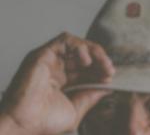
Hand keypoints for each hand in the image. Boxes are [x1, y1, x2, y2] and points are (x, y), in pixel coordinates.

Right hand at [0, 32, 114, 134]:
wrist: (24, 123)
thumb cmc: (45, 121)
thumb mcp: (77, 108)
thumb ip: (92, 95)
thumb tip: (109, 86)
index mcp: (63, 81)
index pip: (87, 68)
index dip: (101, 70)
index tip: (110, 77)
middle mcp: (56, 69)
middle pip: (85, 55)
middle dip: (101, 60)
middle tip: (110, 70)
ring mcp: (49, 60)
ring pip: (77, 45)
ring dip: (95, 51)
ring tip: (103, 64)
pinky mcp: (43, 53)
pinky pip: (66, 40)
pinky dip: (81, 46)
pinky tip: (87, 61)